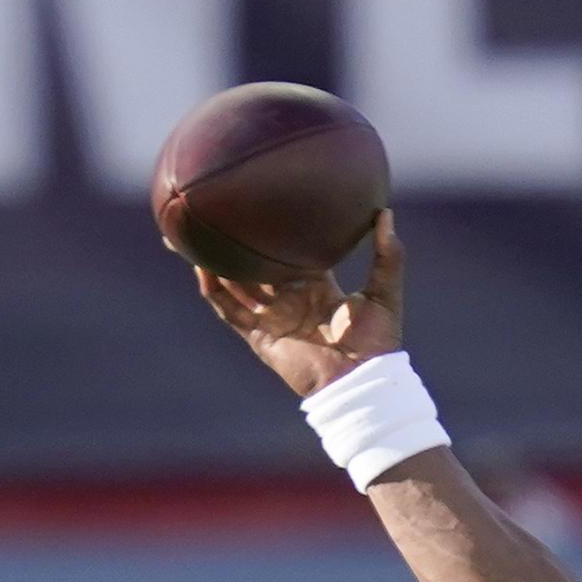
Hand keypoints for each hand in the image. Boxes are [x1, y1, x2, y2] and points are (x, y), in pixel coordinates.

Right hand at [192, 209, 407, 400]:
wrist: (362, 382)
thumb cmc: (378, 342)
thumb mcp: (385, 292)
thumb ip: (388, 254)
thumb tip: (385, 213)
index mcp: (315, 282)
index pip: (287, 247)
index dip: (272, 226)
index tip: (262, 199)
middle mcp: (287, 295)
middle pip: (251, 261)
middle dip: (232, 239)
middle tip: (214, 208)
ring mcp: (270, 315)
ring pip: (232, 282)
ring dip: (211, 260)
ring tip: (192, 232)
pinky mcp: (259, 335)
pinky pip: (229, 310)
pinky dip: (213, 290)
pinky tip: (201, 266)